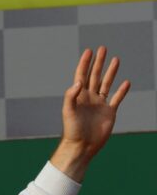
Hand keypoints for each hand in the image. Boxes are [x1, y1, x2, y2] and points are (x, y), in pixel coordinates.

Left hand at [51, 46, 130, 180]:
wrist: (82, 146)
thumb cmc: (72, 130)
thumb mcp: (68, 111)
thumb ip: (71, 96)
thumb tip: (78, 82)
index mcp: (78, 96)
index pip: (81, 75)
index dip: (85, 63)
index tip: (89, 51)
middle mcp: (89, 98)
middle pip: (94, 76)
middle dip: (98, 62)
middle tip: (102, 49)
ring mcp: (99, 104)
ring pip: (106, 84)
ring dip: (111, 72)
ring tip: (116, 59)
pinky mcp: (109, 112)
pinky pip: (117, 99)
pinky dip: (122, 91)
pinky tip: (126, 82)